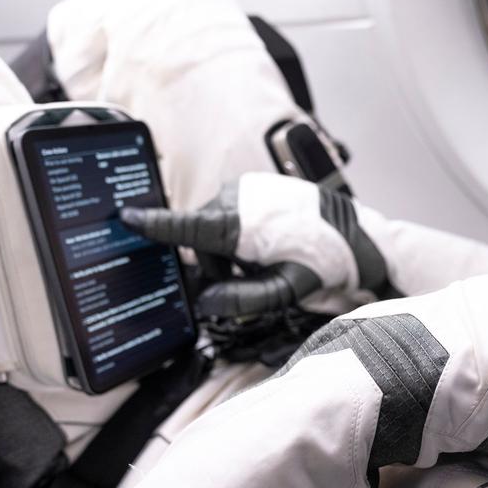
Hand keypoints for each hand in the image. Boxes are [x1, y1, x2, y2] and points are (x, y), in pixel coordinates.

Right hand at [120, 172, 391, 316]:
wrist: (360, 233)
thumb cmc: (326, 260)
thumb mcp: (287, 288)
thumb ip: (244, 299)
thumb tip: (204, 302)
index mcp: (241, 222)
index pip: (188, 226)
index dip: (155, 224)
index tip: (127, 217)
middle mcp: (238, 197)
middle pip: (203, 239)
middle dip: (219, 265)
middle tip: (252, 280)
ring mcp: (247, 188)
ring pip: (218, 228)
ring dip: (233, 251)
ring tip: (269, 261)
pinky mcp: (256, 185)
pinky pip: (234, 213)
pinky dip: (244, 235)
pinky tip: (272, 245)